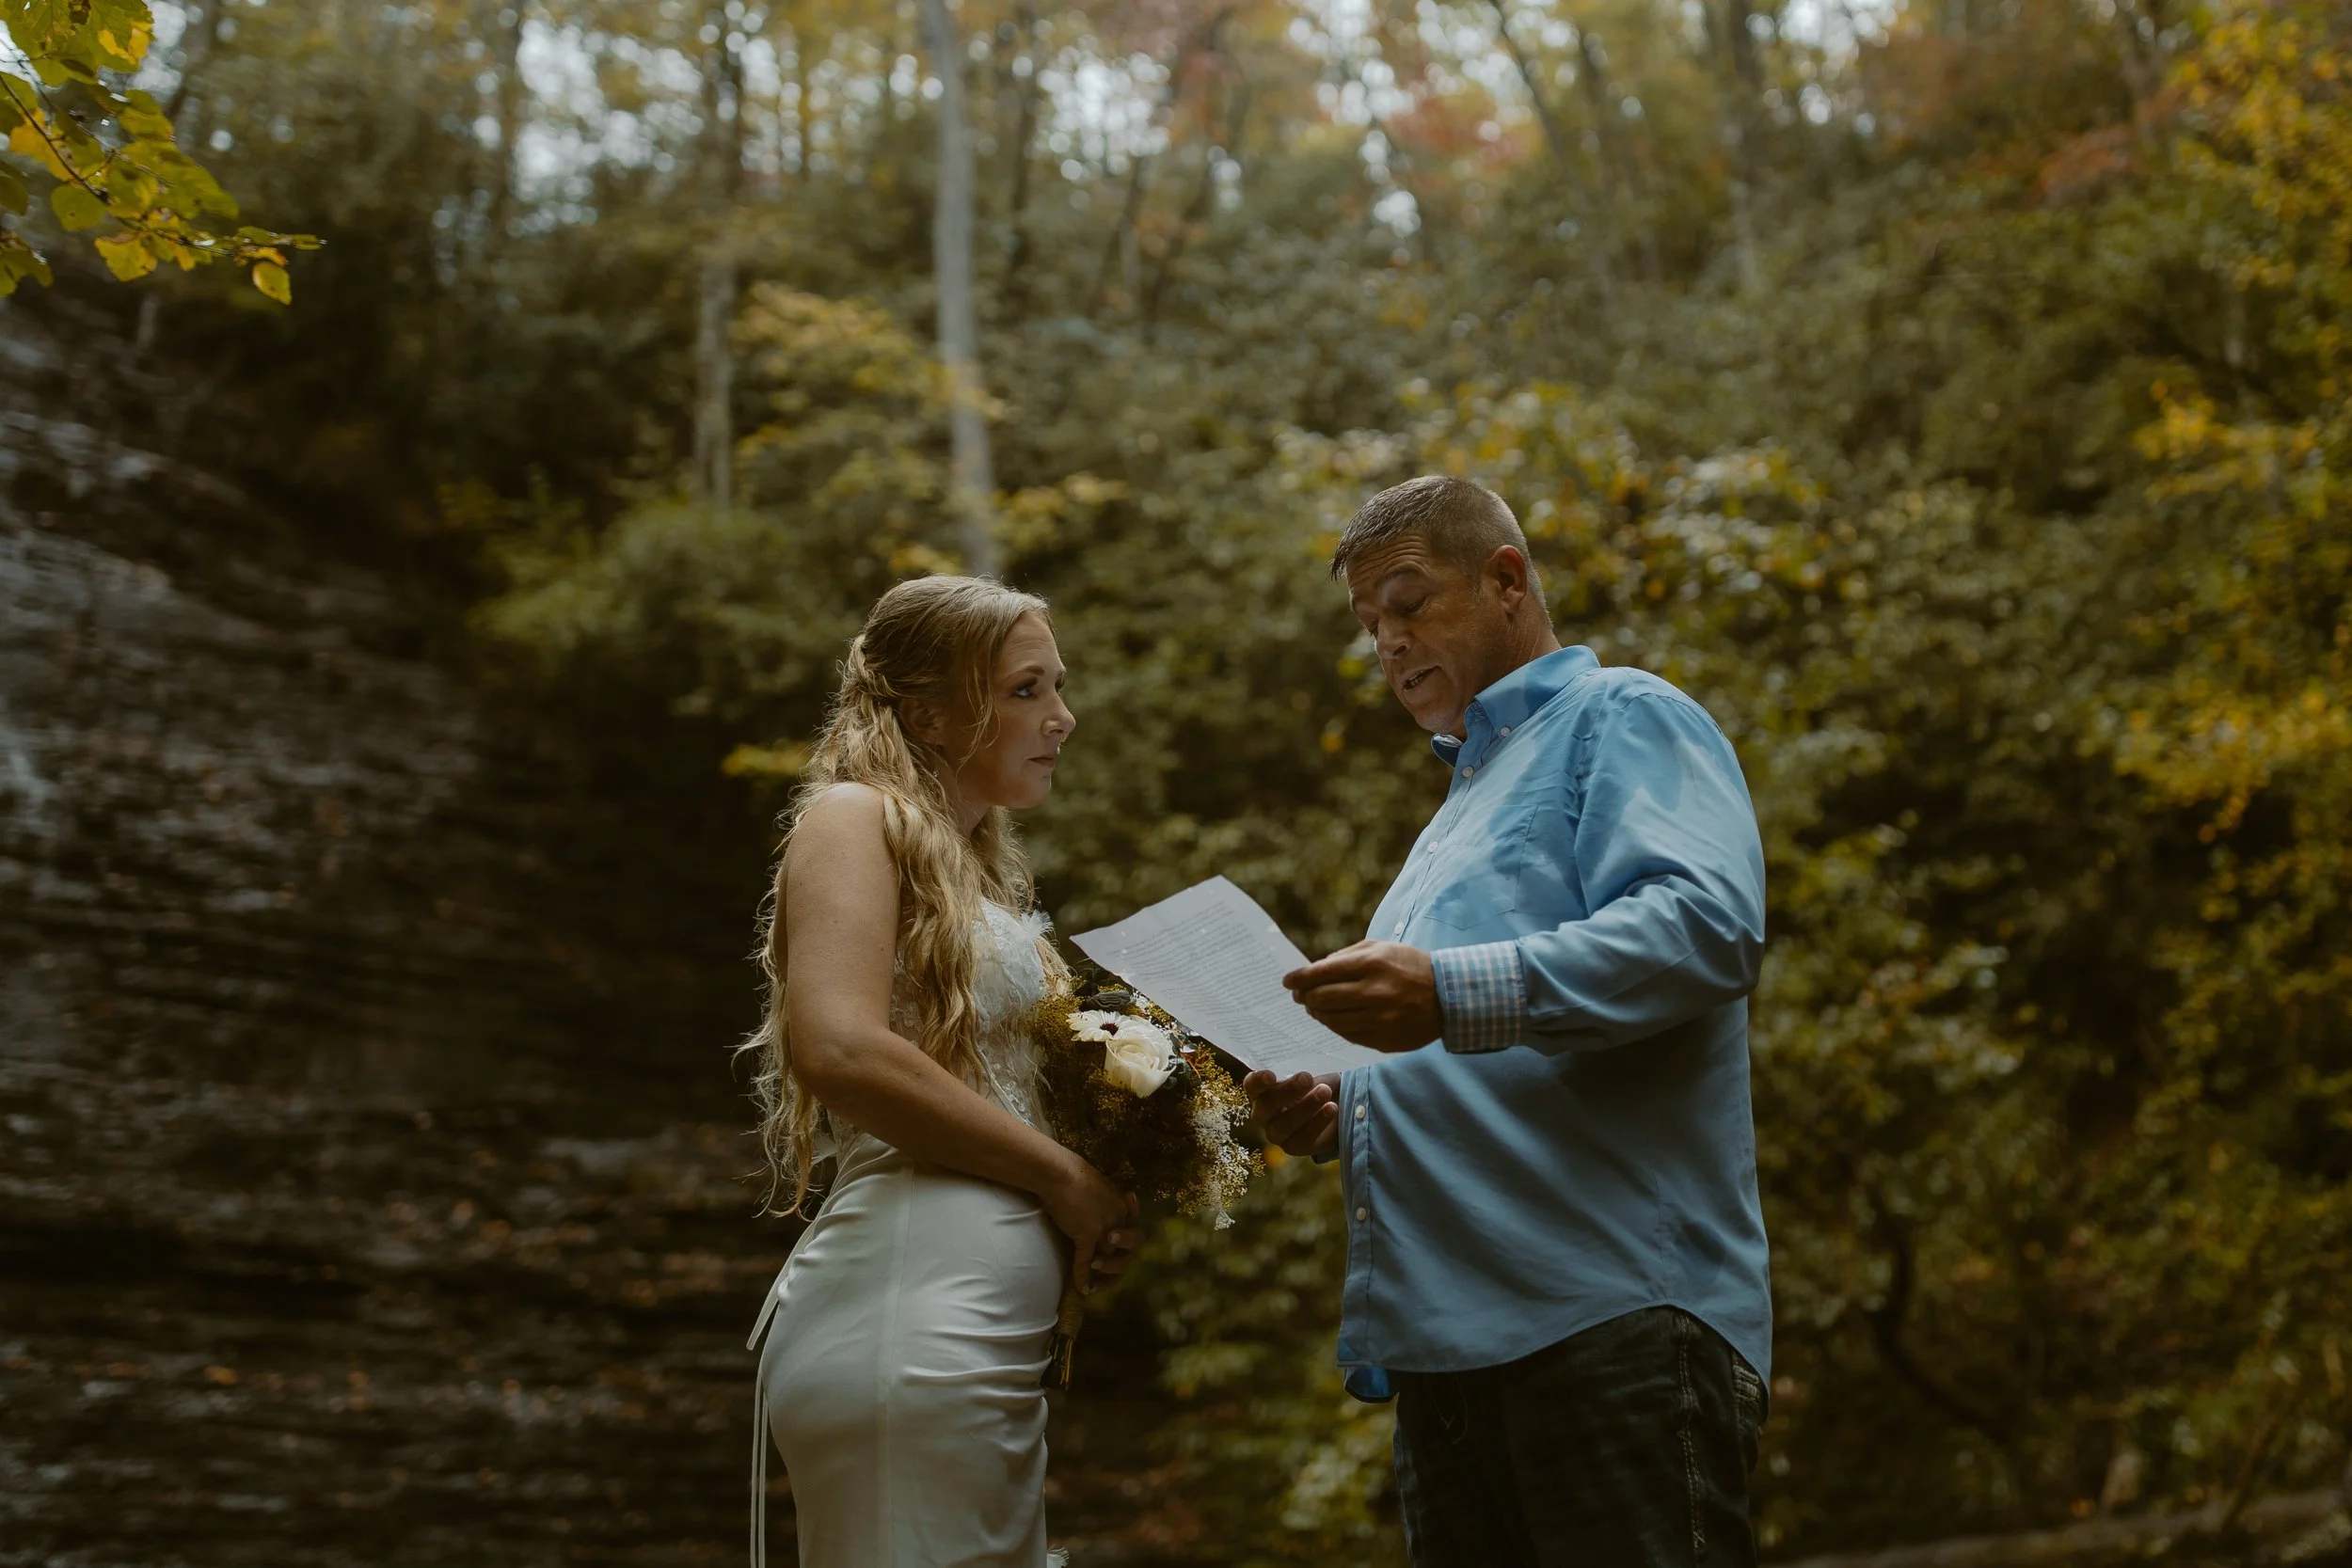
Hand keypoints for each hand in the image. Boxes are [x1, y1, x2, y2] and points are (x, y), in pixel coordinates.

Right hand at [1041, 1155, 1140, 1294]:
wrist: (1057, 1171)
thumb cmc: (1068, 1175)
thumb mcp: (1092, 1190)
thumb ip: (1097, 1206)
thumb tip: (1087, 1219)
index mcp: (1122, 1205)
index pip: (1133, 1233)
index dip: (1124, 1249)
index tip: (1112, 1256)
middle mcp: (1118, 1216)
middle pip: (1132, 1248)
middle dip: (1120, 1264)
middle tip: (1103, 1271)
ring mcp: (1105, 1226)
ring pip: (1111, 1257)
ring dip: (1104, 1273)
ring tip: (1093, 1277)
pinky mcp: (1088, 1234)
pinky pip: (1086, 1262)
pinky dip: (1083, 1277)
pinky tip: (1081, 1289)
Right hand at [1244, 1069, 1339, 1158]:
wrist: (1338, 1104)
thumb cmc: (1317, 1082)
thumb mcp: (1312, 1070)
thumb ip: (1304, 1071)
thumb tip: (1307, 1072)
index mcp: (1261, 1090)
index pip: (1252, 1085)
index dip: (1258, 1081)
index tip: (1271, 1075)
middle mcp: (1263, 1113)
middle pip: (1266, 1106)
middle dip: (1287, 1091)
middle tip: (1306, 1078)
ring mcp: (1276, 1133)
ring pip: (1283, 1125)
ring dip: (1305, 1107)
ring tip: (1325, 1092)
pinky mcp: (1293, 1146)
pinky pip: (1302, 1138)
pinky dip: (1318, 1122)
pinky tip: (1331, 1108)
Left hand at [1283, 940, 1442, 1052]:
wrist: (1449, 996)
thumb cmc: (1410, 967)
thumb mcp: (1382, 948)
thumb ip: (1346, 956)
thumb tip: (1313, 971)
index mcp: (1372, 964)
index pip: (1321, 973)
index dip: (1298, 979)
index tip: (1288, 982)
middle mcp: (1374, 992)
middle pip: (1321, 999)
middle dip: (1305, 997)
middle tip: (1301, 996)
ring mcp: (1379, 1019)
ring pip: (1331, 1020)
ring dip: (1318, 1013)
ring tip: (1316, 1007)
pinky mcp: (1383, 1039)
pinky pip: (1347, 1035)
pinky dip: (1336, 1026)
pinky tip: (1335, 1019)